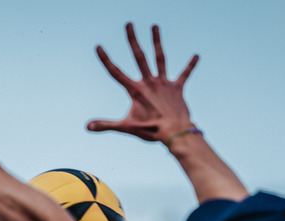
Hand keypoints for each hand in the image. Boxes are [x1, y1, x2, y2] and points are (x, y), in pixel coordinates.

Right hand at [87, 23, 199, 144]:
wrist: (175, 132)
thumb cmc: (150, 130)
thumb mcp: (126, 127)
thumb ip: (106, 125)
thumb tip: (87, 127)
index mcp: (136, 90)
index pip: (116, 72)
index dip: (106, 60)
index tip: (99, 47)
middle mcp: (149, 82)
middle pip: (139, 57)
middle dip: (133, 39)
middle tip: (129, 23)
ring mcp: (164, 83)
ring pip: (160, 58)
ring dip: (157, 41)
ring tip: (155, 26)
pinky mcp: (177, 88)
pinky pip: (185, 74)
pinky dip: (190, 65)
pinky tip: (197, 55)